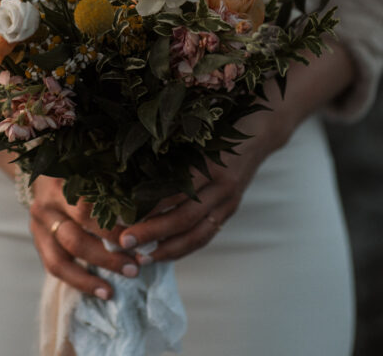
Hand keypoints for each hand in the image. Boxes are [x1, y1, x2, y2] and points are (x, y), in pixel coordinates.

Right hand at [29, 176, 139, 299]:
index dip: (114, 219)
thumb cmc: (78, 171)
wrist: (43, 174)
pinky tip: (103, 291)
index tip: (140, 231)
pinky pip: (55, 267)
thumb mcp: (92, 167)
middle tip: (136, 263)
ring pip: (66, 253)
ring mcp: (40, 223)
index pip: (90, 202)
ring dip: (97, 269)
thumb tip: (149, 201)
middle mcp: (49, 202)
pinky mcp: (38, 240)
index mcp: (64, 180)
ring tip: (125, 278)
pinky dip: (81, 281)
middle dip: (109, 249)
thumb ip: (112, 183)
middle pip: (79, 229)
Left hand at [118, 117, 275, 261]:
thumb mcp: (197, 130)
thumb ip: (172, 148)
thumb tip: (131, 165)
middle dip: (152, 232)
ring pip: (197, 234)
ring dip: (167, 249)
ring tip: (141, 258)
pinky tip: (164, 253)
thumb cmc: (221, 125)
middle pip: (184, 217)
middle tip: (125, 241)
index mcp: (210, 163)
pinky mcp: (231, 210)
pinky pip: (206, 235)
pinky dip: (184, 247)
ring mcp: (229, 201)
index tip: (123, 213)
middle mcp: (222, 186)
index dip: (149, 205)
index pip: (176, 190)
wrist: (260, 131)